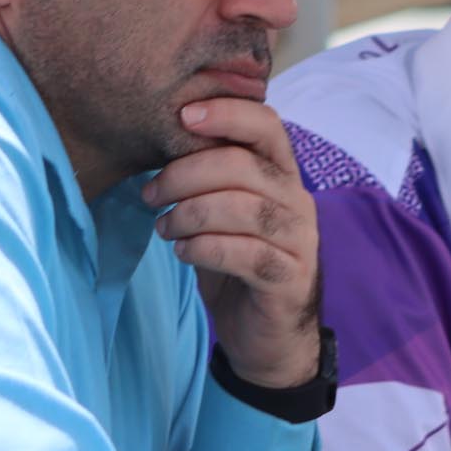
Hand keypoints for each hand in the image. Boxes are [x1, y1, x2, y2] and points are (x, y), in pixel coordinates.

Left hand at [141, 97, 320, 387]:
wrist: (267, 337)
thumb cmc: (238, 265)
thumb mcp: (221, 215)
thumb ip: (207, 181)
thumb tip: (158, 145)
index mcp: (282, 175)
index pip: (267, 125)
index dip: (227, 113)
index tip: (182, 115)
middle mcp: (298, 201)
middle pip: (244, 165)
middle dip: (186, 174)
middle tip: (150, 193)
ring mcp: (300, 240)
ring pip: (244, 208)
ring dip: (190, 214)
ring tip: (164, 227)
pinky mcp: (290, 278)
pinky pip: (245, 253)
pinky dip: (204, 248)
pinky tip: (183, 252)